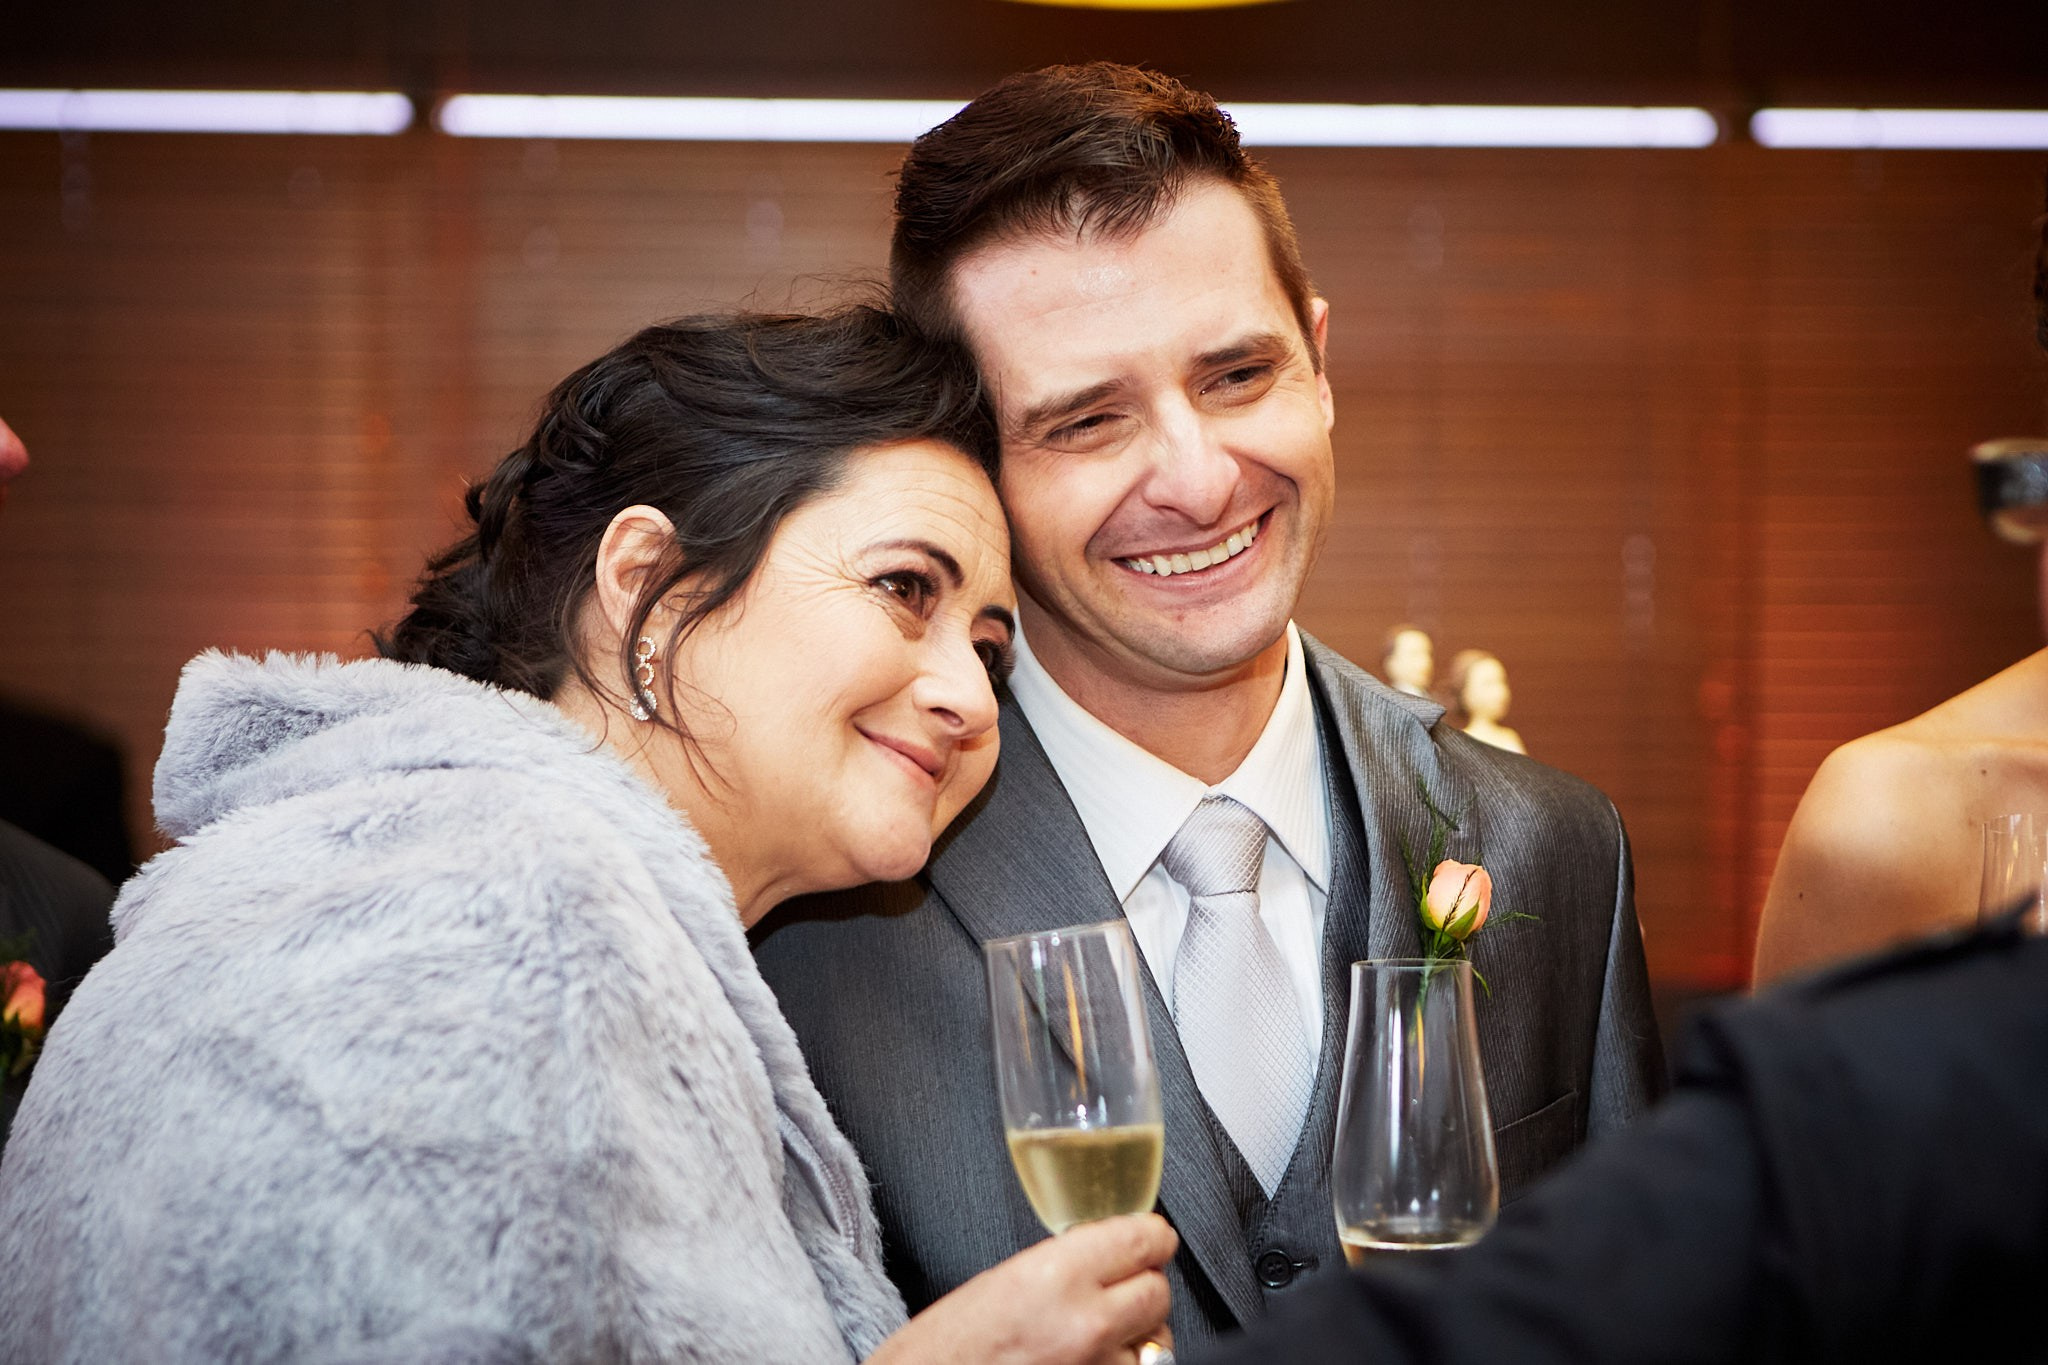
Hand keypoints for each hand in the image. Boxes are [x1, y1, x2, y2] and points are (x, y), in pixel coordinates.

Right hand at [868, 1213, 1175, 1364]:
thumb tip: (1110, 1251)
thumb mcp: (1006, 1279)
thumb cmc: (947, 1346)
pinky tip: (1095, 1360)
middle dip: (1144, 1284)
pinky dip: (1123, 1364)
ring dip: (1139, 1333)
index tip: (1151, 1238)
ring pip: (1157, 1341)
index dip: (1151, 1237)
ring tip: (1102, 1333)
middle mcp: (1084, 1324)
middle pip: (1157, 1291)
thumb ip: (1067, 1262)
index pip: (1142, 1241)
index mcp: (1055, 1275)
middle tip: (1123, 1284)